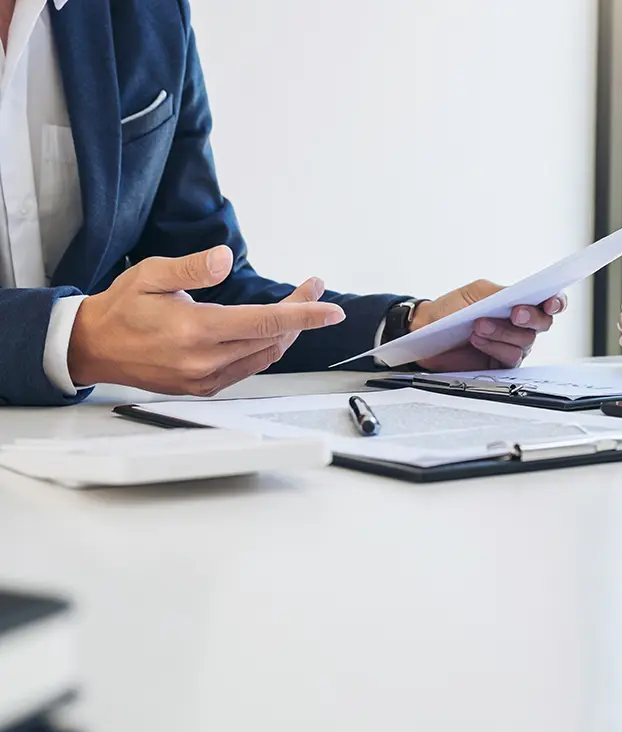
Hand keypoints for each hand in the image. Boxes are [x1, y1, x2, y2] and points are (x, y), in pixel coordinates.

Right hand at [68, 246, 345, 394]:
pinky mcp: (204, 388)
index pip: (265, 323)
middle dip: (300, 315)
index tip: (331, 310)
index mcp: (195, 331)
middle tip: (313, 290)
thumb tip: (225, 259)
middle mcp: (205, 361)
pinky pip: (249, 368)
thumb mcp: (150, 274)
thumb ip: (192, 267)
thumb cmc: (122, 308)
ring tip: (299, 306)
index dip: (304, 315)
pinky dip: (267, 348)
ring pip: (265, 357)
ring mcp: (206, 379)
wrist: (94, 348)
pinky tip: (272, 330)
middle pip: (272, 339)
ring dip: (287, 332)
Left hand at [409, 280, 566, 371]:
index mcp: (518, 303)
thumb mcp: (478, 293)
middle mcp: (520, 325)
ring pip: (524, 342)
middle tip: (515, 313)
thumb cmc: (452, 309)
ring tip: (478, 325)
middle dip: (531, 317)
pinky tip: (477, 340)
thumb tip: (522, 294)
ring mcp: (511, 345)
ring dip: (502, 332)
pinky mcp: (500, 364)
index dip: (556, 302)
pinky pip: (509, 358)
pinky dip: (494, 347)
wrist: (427, 330)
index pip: (548, 303)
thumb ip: (503, 293)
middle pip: (543, 323)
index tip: (551, 302)